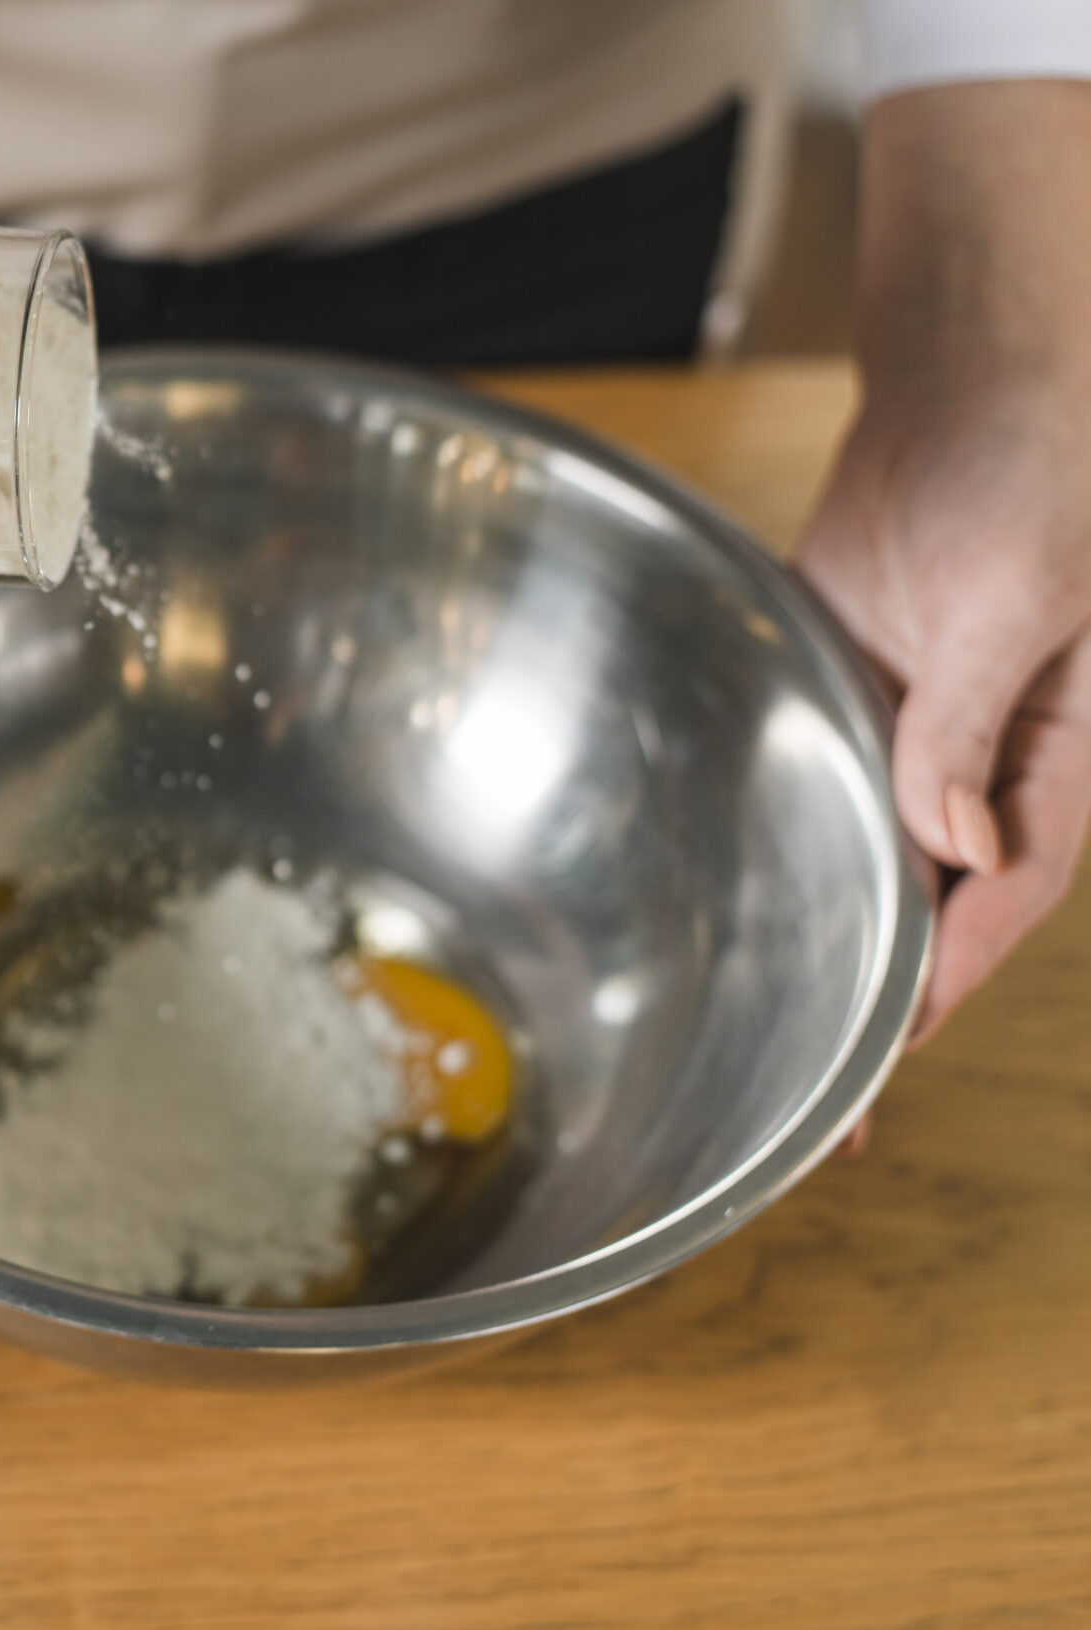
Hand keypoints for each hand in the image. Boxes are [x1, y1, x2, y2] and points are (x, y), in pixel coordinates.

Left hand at [797, 80, 1090, 1043]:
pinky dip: (783, 831)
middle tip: (812, 1098)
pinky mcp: (848, 680)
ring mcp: (913, 719)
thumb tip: (949, 844)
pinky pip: (815, 773)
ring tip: (760, 1024)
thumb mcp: (1022, 599)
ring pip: (866, 847)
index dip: (943, 982)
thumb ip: (971, 725)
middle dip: (875, 991)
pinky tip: (733, 892)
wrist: (982, 372)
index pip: (1000, 899)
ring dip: (822, 924)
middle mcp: (984, 755)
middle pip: (928, 897)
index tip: (882, 1062)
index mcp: (1054, 758)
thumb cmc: (1040, 472)